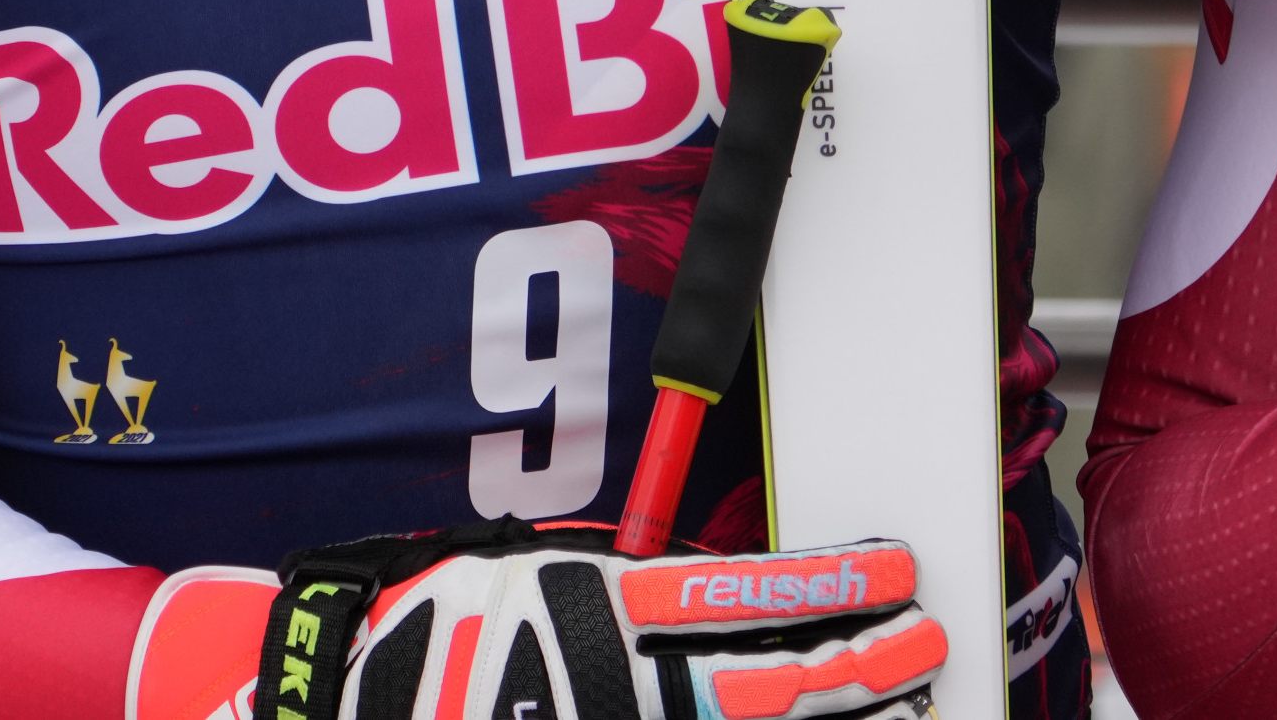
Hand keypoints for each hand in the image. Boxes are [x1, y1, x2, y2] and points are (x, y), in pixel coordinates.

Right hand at [264, 524, 942, 719]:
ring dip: (845, 719)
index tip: (894, 571)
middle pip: (777, 680)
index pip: (751, 592)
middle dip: (867, 663)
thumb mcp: (532, 574)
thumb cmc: (443, 635)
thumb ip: (627, 589)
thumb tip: (729, 597)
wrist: (350, 707)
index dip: (837, 584)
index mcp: (600, 606)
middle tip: (927, 645)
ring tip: (905, 705)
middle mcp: (619, 680)